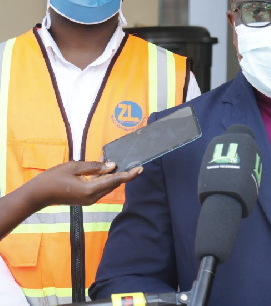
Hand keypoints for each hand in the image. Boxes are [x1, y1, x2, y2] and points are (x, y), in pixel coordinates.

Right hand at [27, 161, 141, 208]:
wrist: (37, 195)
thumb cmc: (52, 179)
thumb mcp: (74, 167)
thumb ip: (94, 166)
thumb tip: (112, 166)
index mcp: (90, 190)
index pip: (115, 181)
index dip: (129, 175)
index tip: (141, 169)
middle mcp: (92, 197)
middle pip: (113, 184)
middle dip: (122, 173)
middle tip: (131, 161)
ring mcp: (89, 200)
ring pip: (107, 186)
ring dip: (112, 175)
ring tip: (115, 161)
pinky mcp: (85, 199)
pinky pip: (99, 187)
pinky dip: (103, 178)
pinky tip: (104, 168)